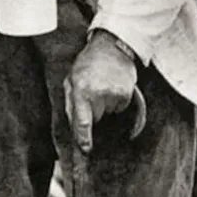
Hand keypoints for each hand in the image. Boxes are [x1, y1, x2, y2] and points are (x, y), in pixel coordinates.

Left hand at [65, 32, 138, 153]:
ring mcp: (114, 94)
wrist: (112, 46)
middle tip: (91, 95)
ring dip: (104, 106)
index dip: (84, 138)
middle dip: (92, 113)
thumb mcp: (71, 79)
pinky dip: (115, 102)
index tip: (86, 150)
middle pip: (95, 119)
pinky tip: (113, 87)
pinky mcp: (126, 94)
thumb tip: (74, 127)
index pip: (83, 121)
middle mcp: (99, 93)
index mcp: (81, 90)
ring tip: (103, 87)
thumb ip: (70, 103)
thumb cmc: (88, 63)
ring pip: (107, 114)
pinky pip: (118, 109)